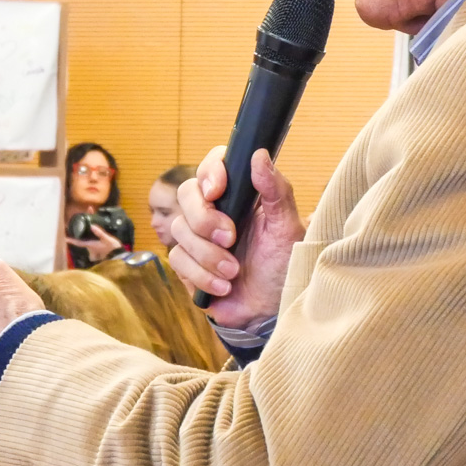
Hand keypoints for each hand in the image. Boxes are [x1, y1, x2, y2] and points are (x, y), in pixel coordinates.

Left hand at [66, 223, 124, 261]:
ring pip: (87, 237)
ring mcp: (94, 246)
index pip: (78, 243)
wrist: (120, 255)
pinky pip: (92, 237)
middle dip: (80, 229)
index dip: (71, 240)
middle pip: (82, 238)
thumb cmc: (113, 249)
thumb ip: (100, 233)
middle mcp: (90, 246)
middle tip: (79, 220)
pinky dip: (93, 231)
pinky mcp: (98, 245)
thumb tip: (92, 226)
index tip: (65, 238)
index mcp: (91, 245)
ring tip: (89, 215)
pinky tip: (95, 224)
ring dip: (87, 229)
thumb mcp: (107, 240)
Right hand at [166, 145, 302, 330]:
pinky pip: (178, 260)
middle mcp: (214, 212)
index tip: (218, 190)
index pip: (212, 166)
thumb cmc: (284, 265)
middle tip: (230, 238)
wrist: (272, 310)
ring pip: (179, 230)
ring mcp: (197, 238)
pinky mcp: (187, 264)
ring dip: (208, 255)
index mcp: (238, 195)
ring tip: (234, 271)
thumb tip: (260, 155)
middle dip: (204, 219)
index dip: (209, 172)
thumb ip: (276, 191)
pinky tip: (223, 286)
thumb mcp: (287, 228)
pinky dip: (202, 275)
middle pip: (186, 194)